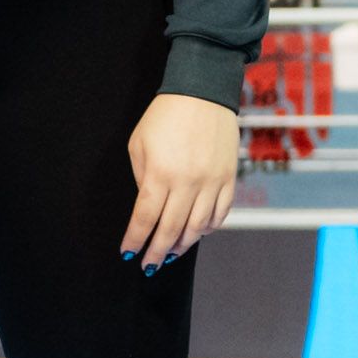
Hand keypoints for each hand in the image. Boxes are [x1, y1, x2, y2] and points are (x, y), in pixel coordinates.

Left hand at [121, 93, 240, 270]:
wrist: (203, 92)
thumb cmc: (164, 116)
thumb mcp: (139, 144)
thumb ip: (142, 178)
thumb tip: (148, 208)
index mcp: (160, 173)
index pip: (145, 218)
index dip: (135, 239)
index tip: (128, 252)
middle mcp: (188, 182)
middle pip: (171, 229)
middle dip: (157, 252)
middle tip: (149, 265)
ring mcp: (212, 181)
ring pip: (198, 227)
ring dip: (183, 245)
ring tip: (171, 253)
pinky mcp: (229, 178)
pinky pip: (221, 213)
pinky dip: (208, 228)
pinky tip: (196, 232)